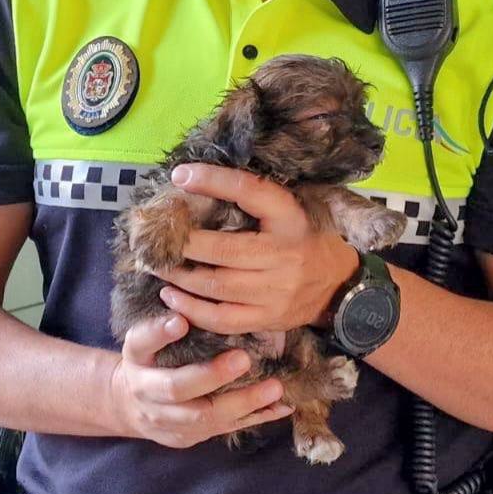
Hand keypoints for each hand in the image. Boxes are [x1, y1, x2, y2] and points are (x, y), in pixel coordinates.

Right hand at [109, 313, 292, 447]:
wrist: (130, 407)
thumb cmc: (146, 363)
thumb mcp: (145, 340)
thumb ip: (161, 327)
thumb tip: (184, 314)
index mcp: (136, 360)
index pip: (143, 344)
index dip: (160, 333)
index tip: (181, 321)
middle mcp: (148, 394)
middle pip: (178, 389)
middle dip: (211, 376)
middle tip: (243, 359)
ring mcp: (169, 421)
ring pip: (205, 417)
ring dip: (243, 403)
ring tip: (274, 388)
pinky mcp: (189, 437)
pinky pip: (224, 428)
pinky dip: (255, 417)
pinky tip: (281, 406)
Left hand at [156, 164, 359, 334]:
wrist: (338, 287)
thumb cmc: (304, 240)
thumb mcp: (289, 212)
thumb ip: (253, 200)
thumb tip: (197, 180)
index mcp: (290, 220)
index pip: (250, 192)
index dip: (213, 181)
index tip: (180, 175)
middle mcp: (284, 256)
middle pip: (223, 249)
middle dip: (182, 243)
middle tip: (154, 236)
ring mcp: (275, 292)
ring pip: (216, 285)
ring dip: (179, 275)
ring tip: (156, 264)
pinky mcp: (266, 319)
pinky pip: (221, 318)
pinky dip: (191, 309)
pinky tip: (171, 296)